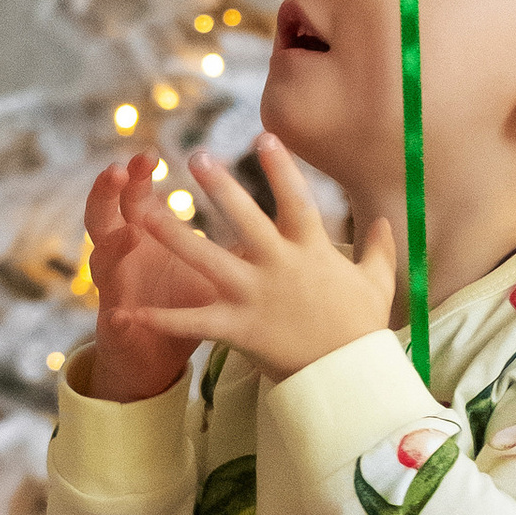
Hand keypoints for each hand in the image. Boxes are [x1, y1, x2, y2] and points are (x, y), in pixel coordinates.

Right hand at [84, 151, 222, 400]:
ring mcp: (116, 293)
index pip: (135, 198)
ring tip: (128, 234)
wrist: (155, 355)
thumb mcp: (205, 264)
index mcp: (142, 238)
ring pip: (102, 264)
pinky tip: (122, 317)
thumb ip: (222, 236)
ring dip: (112, 248)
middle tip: (118, 170)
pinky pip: (114, 324)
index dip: (137, 177)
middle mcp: (122, 259)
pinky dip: (118, 320)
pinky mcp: (118, 331)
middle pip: (106, 218)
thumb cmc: (183, 300)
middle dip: (108, 194)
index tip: (149, 155)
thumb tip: (264, 207)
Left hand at [121, 136, 396, 383]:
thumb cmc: (362, 329)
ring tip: (144, 211)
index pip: (296, 199)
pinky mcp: (238, 327)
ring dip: (173, 235)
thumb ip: (379, 249)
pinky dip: (160, 318)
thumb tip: (387, 221)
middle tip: (196, 156)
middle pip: (245, 218)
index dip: (280, 168)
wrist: (347, 378)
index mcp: (312, 251)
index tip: (263, 136)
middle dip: (220, 186)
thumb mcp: (377, 284)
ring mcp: (255, 296)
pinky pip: (193, 321)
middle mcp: (280, 266)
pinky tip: (129, 311)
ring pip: (207, 259)